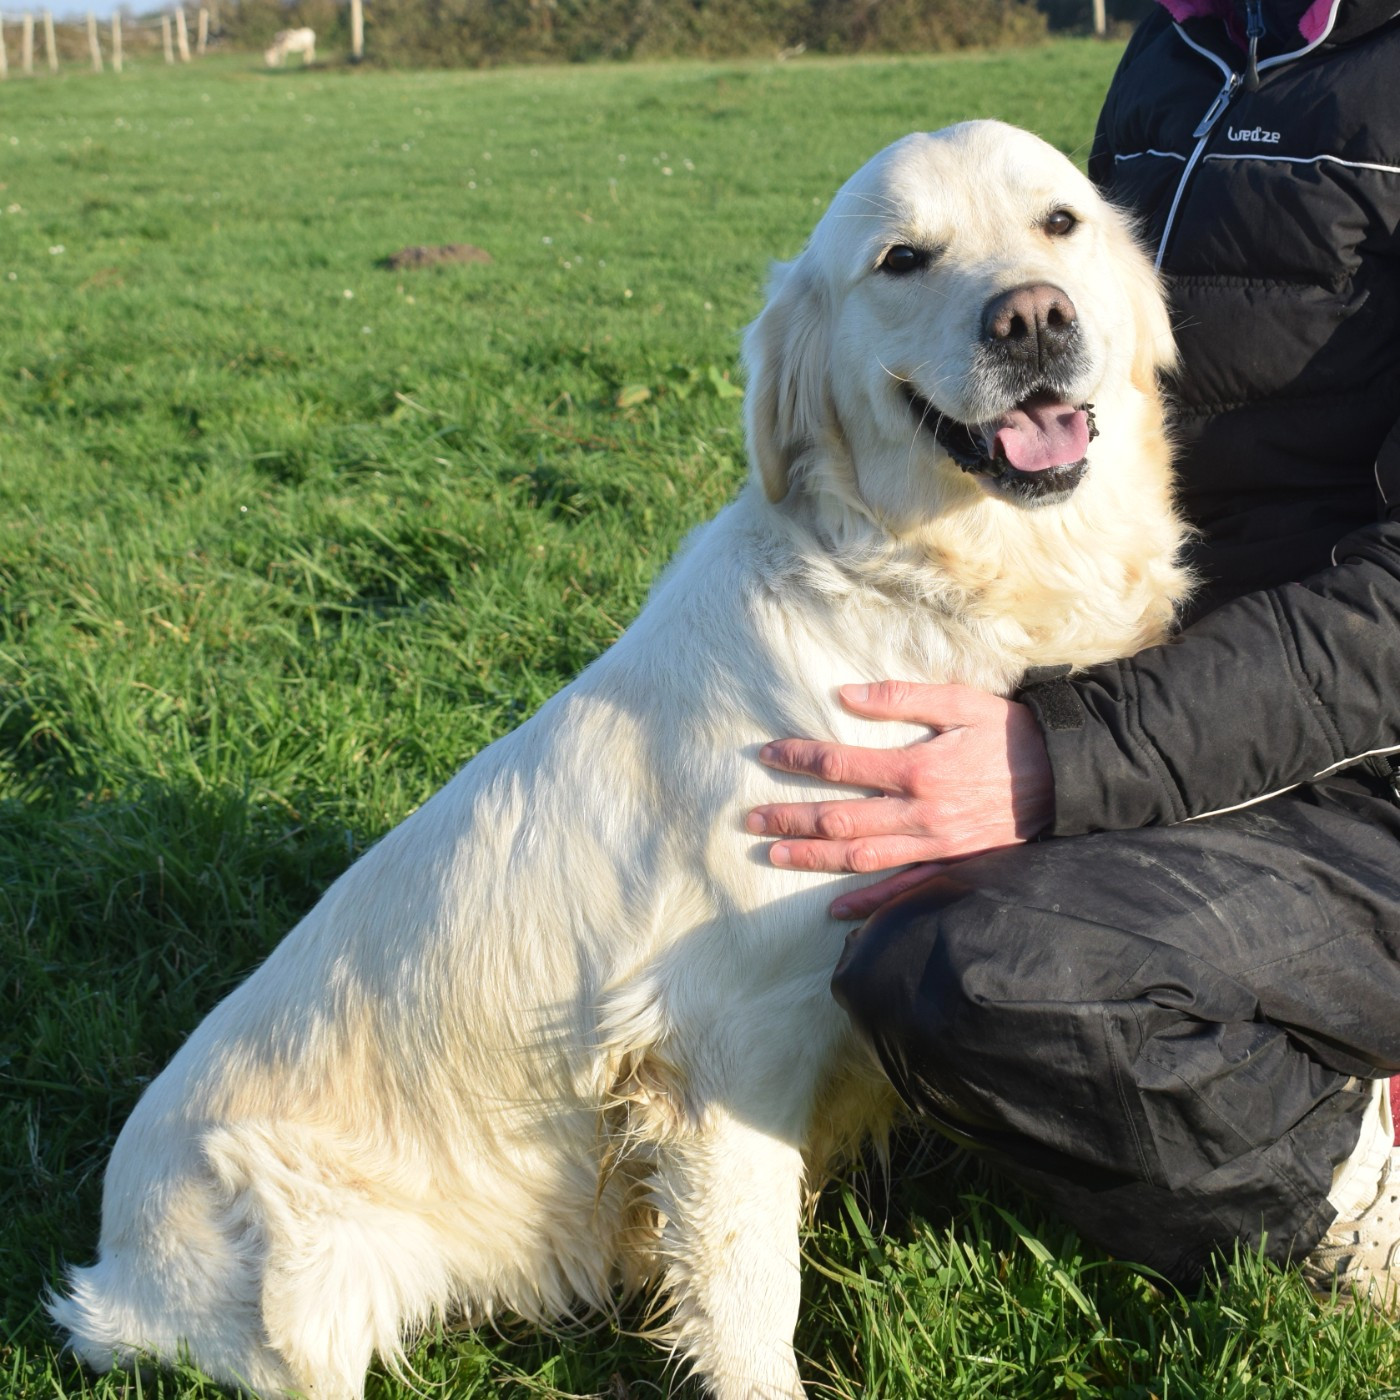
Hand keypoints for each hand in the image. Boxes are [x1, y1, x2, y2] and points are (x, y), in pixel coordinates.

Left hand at [746, 682, 1051, 918]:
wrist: (1067, 775)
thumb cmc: (1011, 733)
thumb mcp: (961, 701)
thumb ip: (901, 698)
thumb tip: (845, 694)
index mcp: (917, 768)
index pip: (841, 765)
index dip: (799, 759)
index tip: (767, 755)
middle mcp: (920, 812)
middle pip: (840, 817)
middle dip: (791, 816)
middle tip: (750, 818)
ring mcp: (935, 845)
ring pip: (861, 856)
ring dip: (814, 856)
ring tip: (774, 854)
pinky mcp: (953, 865)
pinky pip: (905, 890)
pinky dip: (869, 903)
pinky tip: (836, 908)